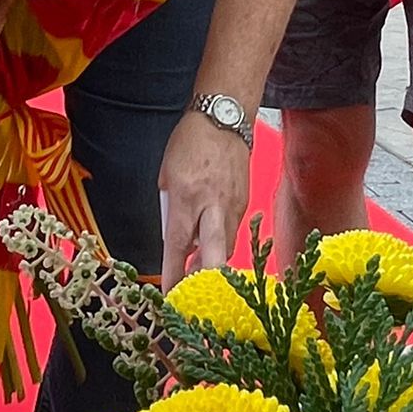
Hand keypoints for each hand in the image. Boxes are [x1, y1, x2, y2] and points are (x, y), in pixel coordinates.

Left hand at [159, 112, 251, 288]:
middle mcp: (214, 205)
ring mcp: (234, 205)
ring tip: (197, 268)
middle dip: (205, 278)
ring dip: (212, 260)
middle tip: (192, 291)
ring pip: (226, 246)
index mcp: (188, 196)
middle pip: (216, 255)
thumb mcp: (167, 175)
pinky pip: (232, 230)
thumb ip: (172, 209)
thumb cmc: (190, 143)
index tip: (169, 293)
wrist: (224, 118)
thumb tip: (177, 238)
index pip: (179, 245)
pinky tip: (211, 240)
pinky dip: (220, 240)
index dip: (174, 273)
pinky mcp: (245, 202)